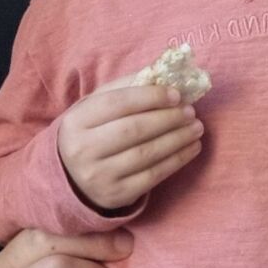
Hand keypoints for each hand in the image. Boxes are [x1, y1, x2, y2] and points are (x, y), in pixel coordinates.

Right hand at [58, 77, 203, 210]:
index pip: (117, 104)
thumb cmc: (93, 131)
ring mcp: (98, 176)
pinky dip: (178, 160)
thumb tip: (165, 73)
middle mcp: (83, 150)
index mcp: (77, 121)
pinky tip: (192, 147)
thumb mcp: (98, 106)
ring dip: (177, 138)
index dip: (150, 97)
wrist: (71, 177)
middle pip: (133, 129)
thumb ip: (127, 86)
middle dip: (168, 118)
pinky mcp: (116, 195)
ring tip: (196, 127)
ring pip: (145, 154)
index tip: (176, 94)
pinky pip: (153, 176)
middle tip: (190, 111)